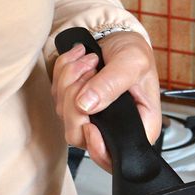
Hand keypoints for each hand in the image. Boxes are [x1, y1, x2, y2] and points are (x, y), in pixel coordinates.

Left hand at [51, 31, 160, 171]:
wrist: (120, 37)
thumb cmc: (134, 53)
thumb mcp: (132, 63)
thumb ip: (111, 84)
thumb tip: (87, 104)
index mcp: (138, 127)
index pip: (113, 156)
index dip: (96, 146)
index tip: (89, 122)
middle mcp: (112, 128)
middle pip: (78, 134)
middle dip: (76, 98)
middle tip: (91, 70)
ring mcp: (90, 118)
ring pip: (64, 113)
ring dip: (70, 79)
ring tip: (89, 59)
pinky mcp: (73, 105)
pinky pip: (56, 95)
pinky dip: (63, 73)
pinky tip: (79, 59)